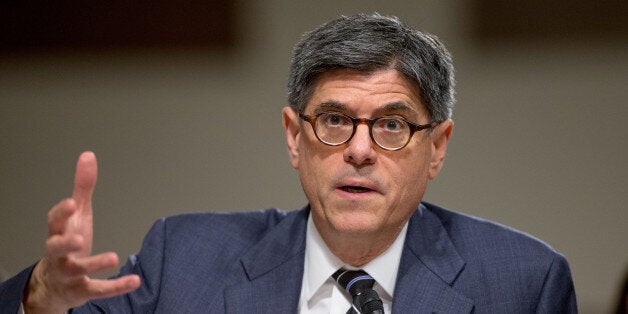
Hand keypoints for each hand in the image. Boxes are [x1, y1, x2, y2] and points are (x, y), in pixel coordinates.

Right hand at [23, 152, 140, 312]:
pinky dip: (116, 286)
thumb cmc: (67, 243)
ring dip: (94, 263)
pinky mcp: (82, 290)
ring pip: (78, 270)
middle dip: (65, 243)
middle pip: (56, 248)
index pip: (54, 222)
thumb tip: (88, 155)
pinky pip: (98, 289)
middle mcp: (60, 254)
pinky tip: (135, 281)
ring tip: (114, 257)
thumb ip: (82, 187)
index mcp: (58, 232)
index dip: (61, 213)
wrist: (54, 285)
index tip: (72, 202)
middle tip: (78, 239)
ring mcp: (70, 273)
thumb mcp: (75, 215)